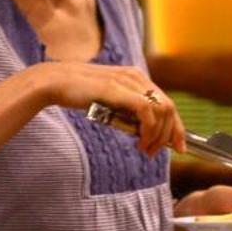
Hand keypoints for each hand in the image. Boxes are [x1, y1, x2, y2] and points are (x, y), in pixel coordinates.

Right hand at [31, 63, 183, 155]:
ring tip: (146, 150)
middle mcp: (136, 77)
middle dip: (171, 134)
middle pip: (169, 107)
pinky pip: (146, 111)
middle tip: (158, 153)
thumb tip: (141, 132)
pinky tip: (140, 142)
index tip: (177, 147)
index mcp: (136, 78)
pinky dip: (148, 129)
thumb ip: (125, 112)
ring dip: (158, 135)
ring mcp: (128, 81)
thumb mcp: (109, 103)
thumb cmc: (78, 93)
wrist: (54, 82)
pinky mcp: (119, 89)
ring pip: (162, 110)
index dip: (175, 127)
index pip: (166, 103)